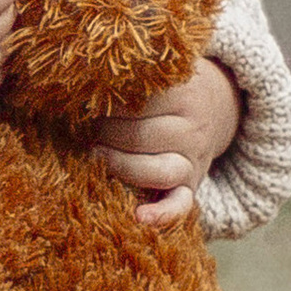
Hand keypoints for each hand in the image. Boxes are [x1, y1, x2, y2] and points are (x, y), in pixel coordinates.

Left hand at [99, 58, 240, 224]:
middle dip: (104, 134)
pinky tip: (140, 217)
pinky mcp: (192, 185)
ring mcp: (194, 159)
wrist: (213, 106)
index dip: (105, 103)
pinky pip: (181, 205)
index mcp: (184, 92)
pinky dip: (163, 214)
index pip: (137, 100)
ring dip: (119, 166)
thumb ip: (129, 75)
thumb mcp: (158, 73)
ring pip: (157, 170)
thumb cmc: (166, 88)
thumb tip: (77, 75)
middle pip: (139, 136)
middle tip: (88, 127)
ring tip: (96, 155)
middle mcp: (193, 127)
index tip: (89, 99)